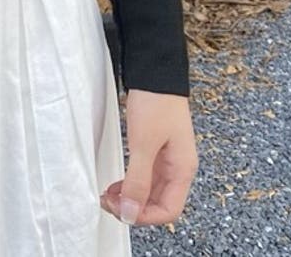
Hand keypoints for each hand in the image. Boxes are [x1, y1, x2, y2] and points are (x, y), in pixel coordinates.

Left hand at [100, 88, 197, 226]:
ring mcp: (167, 158)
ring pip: (150, 190)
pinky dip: (130, 183)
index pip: (169, 210)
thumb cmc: (155, 103)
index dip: (144, 216)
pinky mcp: (156, 148)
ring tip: (108, 195)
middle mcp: (178, 167)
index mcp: (182, 169)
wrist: (155, 72)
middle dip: (134, 208)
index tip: (120, 211)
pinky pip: (145, 176)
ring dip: (131, 197)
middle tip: (108, 202)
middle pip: (159, 202)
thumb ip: (138, 179)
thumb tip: (130, 213)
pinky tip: (116, 183)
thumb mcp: (143, 144)